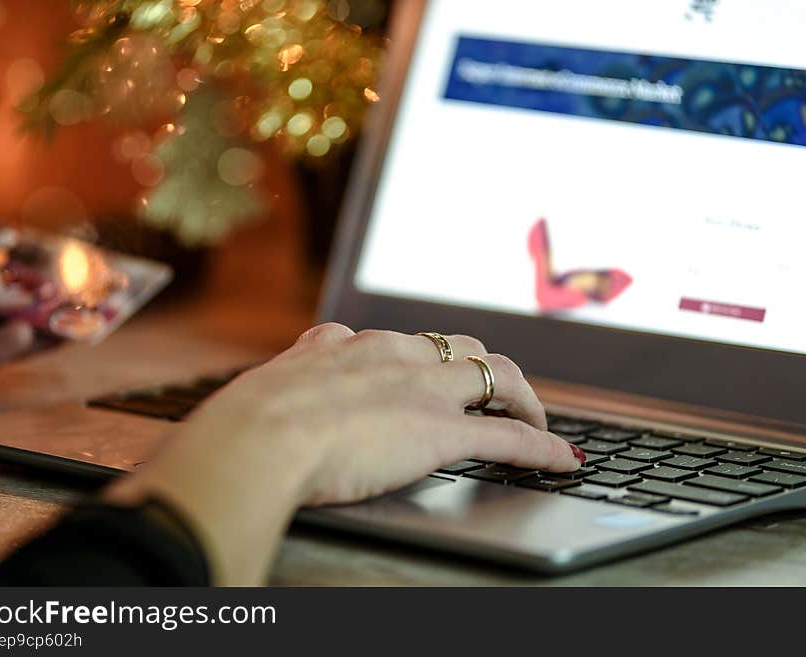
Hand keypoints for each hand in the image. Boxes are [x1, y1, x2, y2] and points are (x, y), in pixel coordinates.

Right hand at [105, 323, 582, 584]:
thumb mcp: (267, 384)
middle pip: (460, 348)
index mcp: (349, 346)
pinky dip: (542, 445)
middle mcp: (393, 356)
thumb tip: (287, 365)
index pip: (405, 343)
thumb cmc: (245, 423)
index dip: (429, 359)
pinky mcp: (442, 431)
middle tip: (494, 392)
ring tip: (534, 417)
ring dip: (522, 396)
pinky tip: (561, 457)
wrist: (256, 439)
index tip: (435, 372)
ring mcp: (422, 390)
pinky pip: (508, 436)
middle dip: (482, 368)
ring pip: (495, 375)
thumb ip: (290, 372)